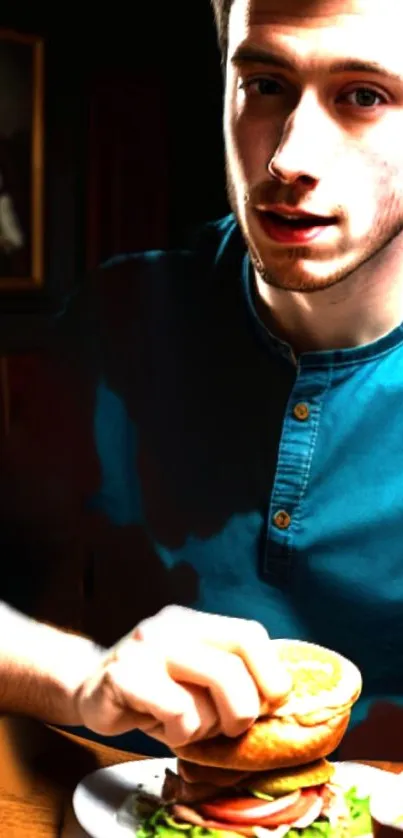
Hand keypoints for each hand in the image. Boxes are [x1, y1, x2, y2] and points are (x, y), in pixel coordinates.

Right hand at [75, 605, 291, 748]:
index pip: (249, 634)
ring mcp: (146, 647)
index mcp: (195, 622)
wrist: (86, 687)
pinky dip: (179, 732)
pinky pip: (177, 712)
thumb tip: (284, 701)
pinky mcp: (124, 675)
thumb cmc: (154, 691)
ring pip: (208, 690)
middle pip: (233, 667)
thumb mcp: (195, 677)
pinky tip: (160, 726)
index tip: (273, 703)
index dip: (271, 673)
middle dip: (243, 710)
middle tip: (230, 728)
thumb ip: (231, 677)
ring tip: (186, 725)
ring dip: (207, 724)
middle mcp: (172, 626)